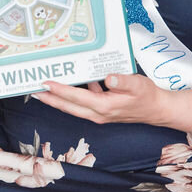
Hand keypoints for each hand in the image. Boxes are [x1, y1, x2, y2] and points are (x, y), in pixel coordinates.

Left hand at [31, 73, 166, 124]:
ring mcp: (99, 114)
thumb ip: (122, 80)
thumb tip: (108, 77)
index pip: (76, 98)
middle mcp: (98, 113)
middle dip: (50, 99)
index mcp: (104, 106)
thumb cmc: (147, 96)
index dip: (60, 90)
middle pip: (68, 107)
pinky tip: (71, 84)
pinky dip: (73, 97)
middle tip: (34, 91)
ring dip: (59, 99)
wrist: (157, 110)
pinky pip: (82, 104)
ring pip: (73, 107)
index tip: (46, 83)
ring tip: (45, 90)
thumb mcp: (137, 84)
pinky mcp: (102, 111)